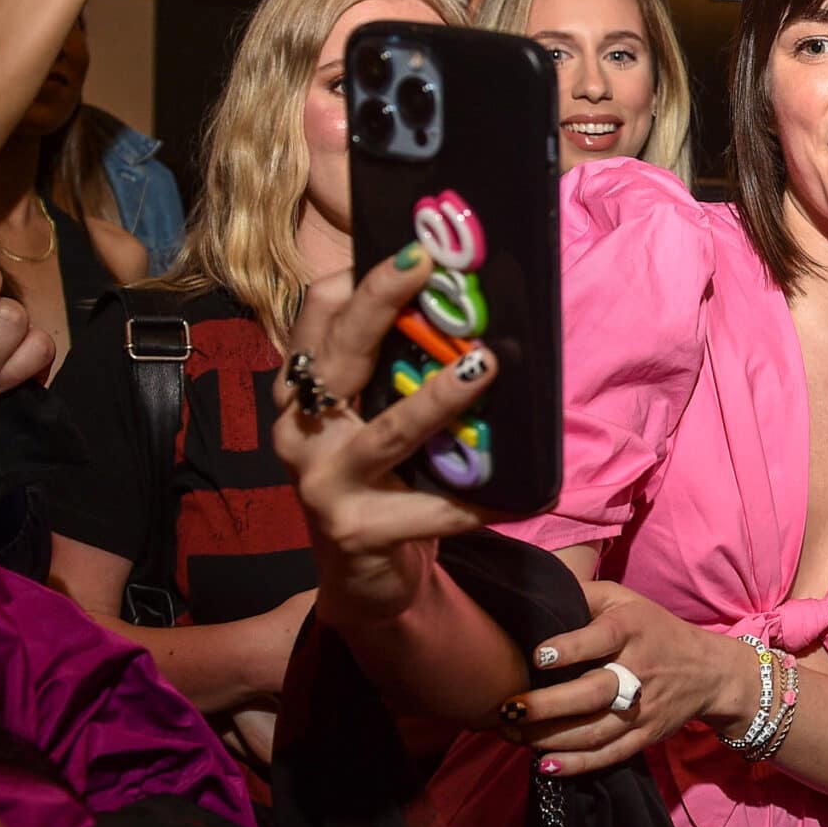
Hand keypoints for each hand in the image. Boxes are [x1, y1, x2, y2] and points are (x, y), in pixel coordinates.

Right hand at [274, 248, 494, 632]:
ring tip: (482, 367)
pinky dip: (479, 502)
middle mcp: (301, 429)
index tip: (407, 248)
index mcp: (302, 391)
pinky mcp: (358, 532)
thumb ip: (393, 370)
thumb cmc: (381, 479)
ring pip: (385, 432)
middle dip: (379, 302)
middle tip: (425, 265)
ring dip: (436, 399)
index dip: (354, 279)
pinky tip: (527, 496)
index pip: (315, 317)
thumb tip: (463, 310)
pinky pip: (429, 511)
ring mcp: (323, 483)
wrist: (362, 578)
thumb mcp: (373, 416)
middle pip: (340, 352)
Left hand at [506, 581, 747, 774]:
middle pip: (593, 693)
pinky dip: (577, 764)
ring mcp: (643, 709)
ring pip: (595, 731)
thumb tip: (536, 595)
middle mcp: (639, 671)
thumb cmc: (653, 629)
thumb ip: (584, 594)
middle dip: (547, 705)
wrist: (708, 671)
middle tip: (508, 709)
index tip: (536, 656)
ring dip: (550, 738)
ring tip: (513, 735)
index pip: (601, 638)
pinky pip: (609, 755)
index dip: (569, 649)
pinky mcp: (646, 736)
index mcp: (632, 630)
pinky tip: (545, 765)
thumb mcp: (624, 599)